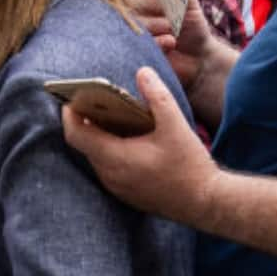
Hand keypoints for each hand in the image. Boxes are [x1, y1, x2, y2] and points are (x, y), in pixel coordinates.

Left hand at [61, 66, 219, 224]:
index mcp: (115, 157)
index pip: (76, 134)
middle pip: (84, 144)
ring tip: (113, 116)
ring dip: (100, 137)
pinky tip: (129, 140)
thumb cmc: (190, 167)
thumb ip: (158, 96)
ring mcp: (116, 187)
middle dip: (86, 122)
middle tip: (95, 102)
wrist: (207, 204)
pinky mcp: (126, 194)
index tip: (71, 98)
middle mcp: (109, 175)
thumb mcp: (175, 126)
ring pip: (96, 156)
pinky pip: (108, 168)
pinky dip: (110, 151)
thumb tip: (143, 72)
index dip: (69, 115)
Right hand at [123, 0, 211, 84]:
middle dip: (154, 5)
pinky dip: (159, 41)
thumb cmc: (192, 25)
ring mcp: (125, 33)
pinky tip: (170, 43)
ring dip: (159, 24)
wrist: (199, 58)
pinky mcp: (129, 52)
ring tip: (174, 30)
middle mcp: (125, 11)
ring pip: (132, 21)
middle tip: (174, 14)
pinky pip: (138, 42)